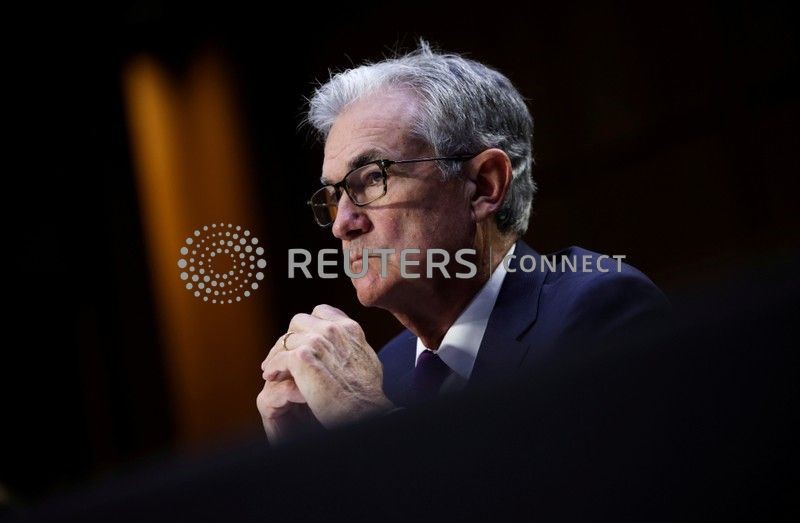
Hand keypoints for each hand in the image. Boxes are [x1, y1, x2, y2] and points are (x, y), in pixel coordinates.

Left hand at [257, 304, 392, 440]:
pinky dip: (273, 366)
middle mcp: (334, 329)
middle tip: (283, 357)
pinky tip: (271, 377)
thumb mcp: (365, 359)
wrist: (365, 411)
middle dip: (289, 339)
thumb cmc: (366, 394)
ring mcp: (318, 341)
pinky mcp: (303, 358)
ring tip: (273, 370)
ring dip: (277, 354)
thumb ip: (350, 346)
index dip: (307, 327)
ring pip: (287, 339)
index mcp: (349, 328)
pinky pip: (281, 357)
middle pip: (299, 322)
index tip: (301, 343)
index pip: (320, 312)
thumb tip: (342, 346)